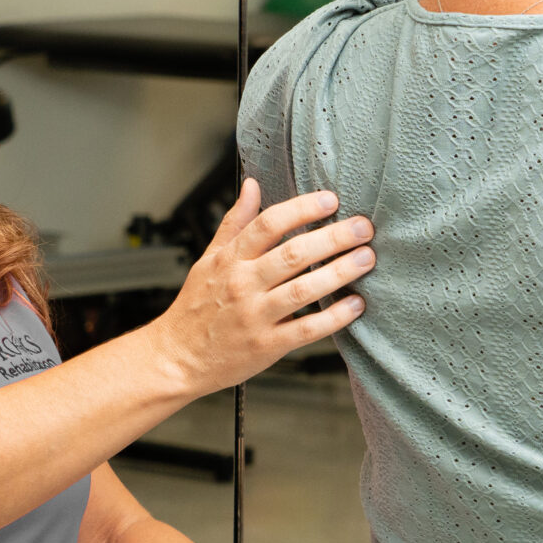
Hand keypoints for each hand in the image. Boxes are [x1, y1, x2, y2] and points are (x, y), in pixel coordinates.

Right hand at [154, 179, 370, 399]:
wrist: (176, 357)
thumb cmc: (196, 307)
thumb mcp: (209, 259)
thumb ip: (235, 223)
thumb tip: (252, 185)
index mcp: (230, 259)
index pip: (269, 224)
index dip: (302, 209)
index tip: (331, 200)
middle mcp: (242, 284)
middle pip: (293, 254)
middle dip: (333, 238)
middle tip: (363, 228)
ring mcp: (255, 316)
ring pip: (302, 290)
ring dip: (339, 272)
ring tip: (366, 259)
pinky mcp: (266, 346)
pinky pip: (305, 329)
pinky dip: (333, 318)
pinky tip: (356, 305)